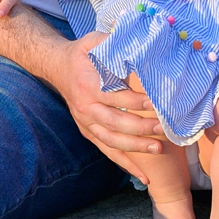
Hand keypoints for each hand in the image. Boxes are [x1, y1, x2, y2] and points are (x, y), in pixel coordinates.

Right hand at [43, 31, 164, 168]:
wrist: (56, 67)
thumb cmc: (82, 53)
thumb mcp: (94, 41)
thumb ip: (113, 41)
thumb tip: (138, 43)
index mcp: (88, 85)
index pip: (114, 96)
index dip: (134, 101)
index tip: (154, 103)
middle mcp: (85, 107)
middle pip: (114, 122)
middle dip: (140, 127)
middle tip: (163, 128)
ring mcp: (86, 123)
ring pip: (111, 141)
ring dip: (135, 147)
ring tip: (158, 149)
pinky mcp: (88, 132)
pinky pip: (108, 151)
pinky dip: (125, 164)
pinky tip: (144, 177)